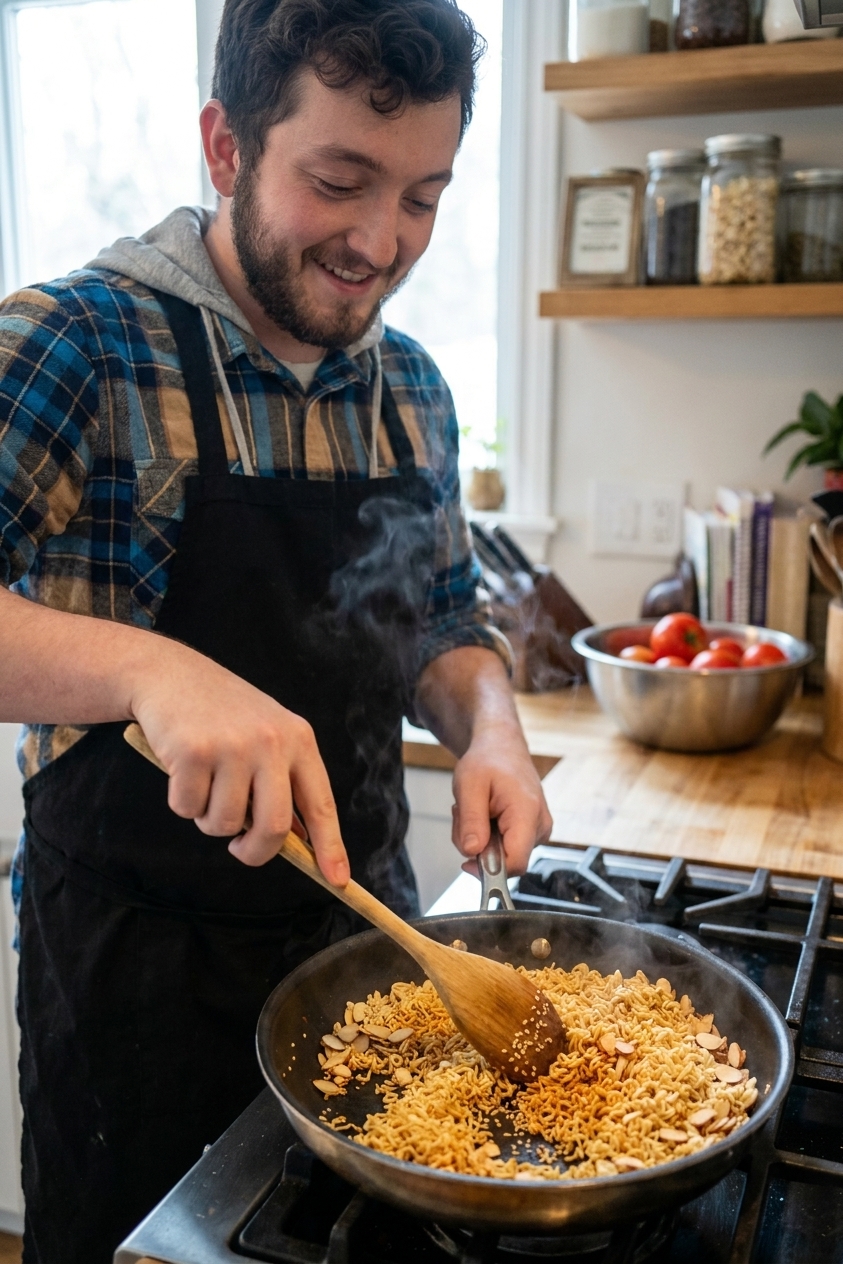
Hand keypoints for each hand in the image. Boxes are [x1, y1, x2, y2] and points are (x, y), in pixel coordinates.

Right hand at [131, 641, 348, 883]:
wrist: (171, 674)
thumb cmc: (221, 714)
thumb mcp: (265, 736)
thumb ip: (281, 781)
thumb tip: (296, 840)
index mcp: (298, 739)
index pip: (320, 803)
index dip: (330, 846)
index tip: (338, 879)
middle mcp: (271, 742)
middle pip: (274, 828)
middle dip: (254, 852)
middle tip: (239, 849)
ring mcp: (232, 746)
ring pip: (225, 824)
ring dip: (209, 819)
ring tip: (204, 784)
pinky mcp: (193, 752)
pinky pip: (188, 809)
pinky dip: (181, 802)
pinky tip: (180, 768)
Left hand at [450, 723, 551, 876]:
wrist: (502, 747)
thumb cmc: (487, 760)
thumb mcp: (469, 784)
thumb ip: (471, 820)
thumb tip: (472, 852)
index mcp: (527, 813)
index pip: (516, 863)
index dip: (489, 871)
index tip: (466, 861)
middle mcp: (540, 826)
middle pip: (506, 862)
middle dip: (478, 847)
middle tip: (465, 816)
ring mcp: (538, 831)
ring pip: (502, 856)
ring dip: (479, 840)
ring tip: (475, 809)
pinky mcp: (531, 832)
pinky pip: (505, 848)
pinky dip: (487, 836)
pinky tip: (485, 814)